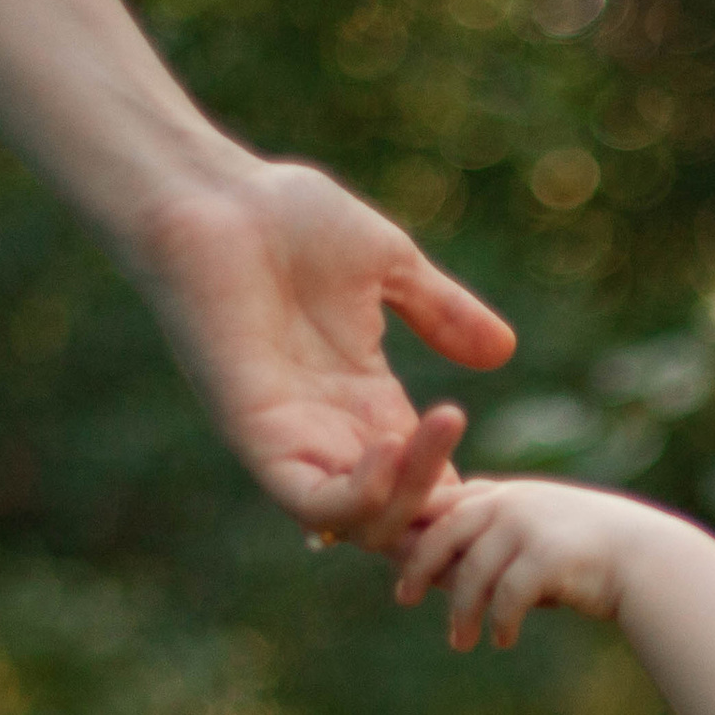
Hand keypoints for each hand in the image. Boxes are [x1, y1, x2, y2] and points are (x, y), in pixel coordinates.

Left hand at [124, 152, 513, 543]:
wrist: (207, 194)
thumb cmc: (284, 215)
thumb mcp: (391, 265)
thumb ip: (444, 313)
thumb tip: (503, 351)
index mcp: (365, 401)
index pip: (424, 480)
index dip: (463, 493)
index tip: (506, 472)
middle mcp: (331, 433)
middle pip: (400, 516)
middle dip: (447, 509)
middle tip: (480, 457)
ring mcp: (293, 439)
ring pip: (363, 520)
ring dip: (412, 494)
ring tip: (442, 427)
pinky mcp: (255, 437)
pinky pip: (312, 502)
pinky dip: (359, 495)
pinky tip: (391, 444)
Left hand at [389, 476, 658, 650]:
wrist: (651, 562)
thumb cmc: (595, 556)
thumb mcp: (541, 530)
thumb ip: (500, 535)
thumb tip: (449, 571)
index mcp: (508, 493)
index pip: (446, 506)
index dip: (419, 534)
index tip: (402, 563)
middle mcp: (513, 502)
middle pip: (446, 534)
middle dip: (421, 567)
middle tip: (403, 598)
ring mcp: (531, 527)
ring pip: (474, 573)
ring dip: (463, 613)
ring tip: (461, 643)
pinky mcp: (548, 557)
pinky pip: (508, 597)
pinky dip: (501, 623)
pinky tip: (503, 640)